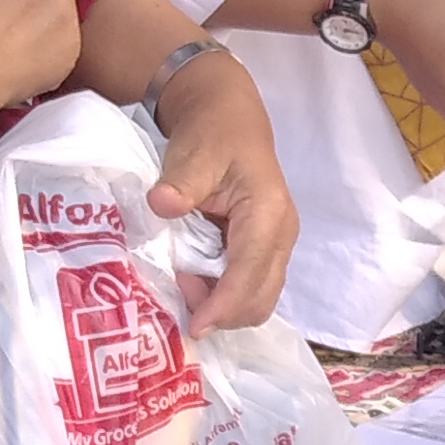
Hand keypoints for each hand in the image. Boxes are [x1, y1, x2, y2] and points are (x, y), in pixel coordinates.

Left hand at [147, 49, 296, 332]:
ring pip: (259, 299)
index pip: (250, 273)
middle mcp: (282, 234)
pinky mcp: (266, 250)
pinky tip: (195, 278)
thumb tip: (162, 204)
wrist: (227, 116)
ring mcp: (278, 245)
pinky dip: (224, 296)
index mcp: (269, 212)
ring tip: (185, 280)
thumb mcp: (194, 152)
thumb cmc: (212, 133)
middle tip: (179, 289)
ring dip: (223, 305)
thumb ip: (180, 182)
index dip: (223, 305)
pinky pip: (251, 287)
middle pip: (261, 298)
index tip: (194, 327)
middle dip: (222, 310)